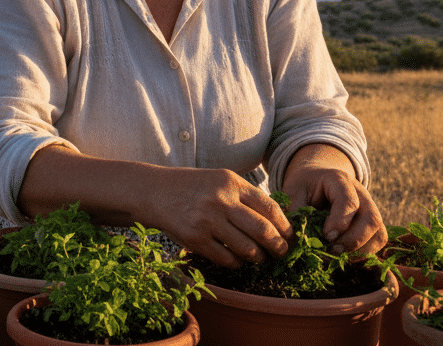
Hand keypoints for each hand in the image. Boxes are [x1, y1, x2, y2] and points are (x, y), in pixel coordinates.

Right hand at [138, 167, 292, 268]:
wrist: (153, 191)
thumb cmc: (191, 187)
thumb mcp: (219, 180)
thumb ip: (245, 196)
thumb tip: (278, 222)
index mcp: (231, 182)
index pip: (270, 207)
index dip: (285, 226)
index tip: (289, 236)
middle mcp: (221, 200)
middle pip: (263, 231)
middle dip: (278, 246)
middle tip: (281, 252)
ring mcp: (207, 220)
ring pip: (247, 249)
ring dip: (258, 257)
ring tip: (258, 257)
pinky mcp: (195, 239)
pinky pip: (227, 259)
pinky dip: (236, 263)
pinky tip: (236, 259)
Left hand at [282, 143, 386, 256]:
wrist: (315, 180)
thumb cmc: (303, 187)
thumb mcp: (293, 193)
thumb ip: (295, 213)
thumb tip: (298, 242)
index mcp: (339, 180)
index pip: (349, 201)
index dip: (340, 222)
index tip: (326, 236)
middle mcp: (361, 193)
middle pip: (371, 219)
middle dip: (353, 240)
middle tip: (332, 250)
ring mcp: (370, 208)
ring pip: (379, 233)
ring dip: (360, 249)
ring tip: (337, 254)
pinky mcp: (372, 224)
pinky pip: (378, 241)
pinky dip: (364, 252)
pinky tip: (345, 256)